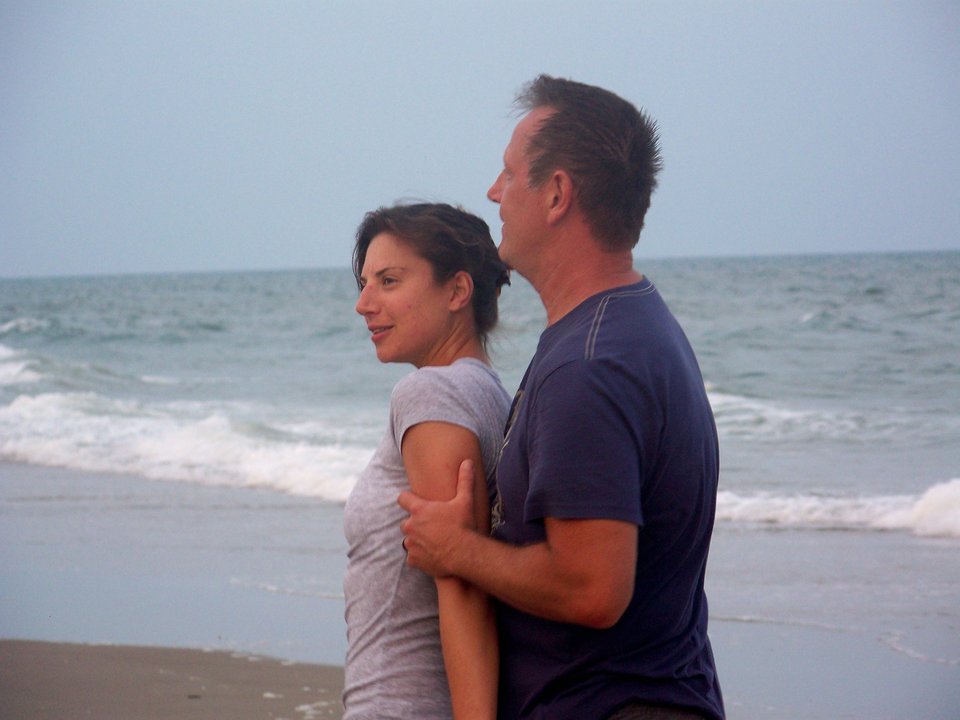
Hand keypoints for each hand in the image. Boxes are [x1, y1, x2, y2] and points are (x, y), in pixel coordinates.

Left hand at [398, 458, 476, 576]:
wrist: (464, 554)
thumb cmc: (463, 526)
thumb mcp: (465, 501)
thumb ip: (464, 480)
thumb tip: (467, 462)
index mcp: (419, 510)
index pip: (402, 498)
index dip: (408, 499)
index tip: (414, 502)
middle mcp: (411, 526)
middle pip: (406, 522)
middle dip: (416, 524)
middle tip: (432, 526)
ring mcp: (411, 544)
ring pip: (409, 540)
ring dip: (417, 540)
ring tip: (433, 542)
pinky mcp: (414, 559)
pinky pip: (412, 557)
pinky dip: (420, 557)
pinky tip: (432, 555)